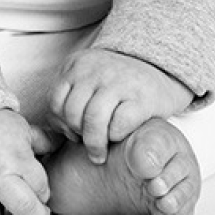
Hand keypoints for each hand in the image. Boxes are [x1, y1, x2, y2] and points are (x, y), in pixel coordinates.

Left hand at [52, 48, 193, 164]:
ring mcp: (120, 81)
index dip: (62, 123)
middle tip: (87, 142)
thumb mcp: (88, 80)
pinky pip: (118, 125)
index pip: (56, 100)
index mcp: (80, 63)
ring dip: (94, 142)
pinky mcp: (142, 98)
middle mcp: (98, 68)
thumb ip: (70, 98)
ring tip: (99, 151)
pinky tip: (120, 135)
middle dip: (77, 134)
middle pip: (72, 112)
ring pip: (92, 120)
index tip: (74, 131)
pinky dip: (115, 136)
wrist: (162, 69)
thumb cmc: (119, 85)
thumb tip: (52, 133)